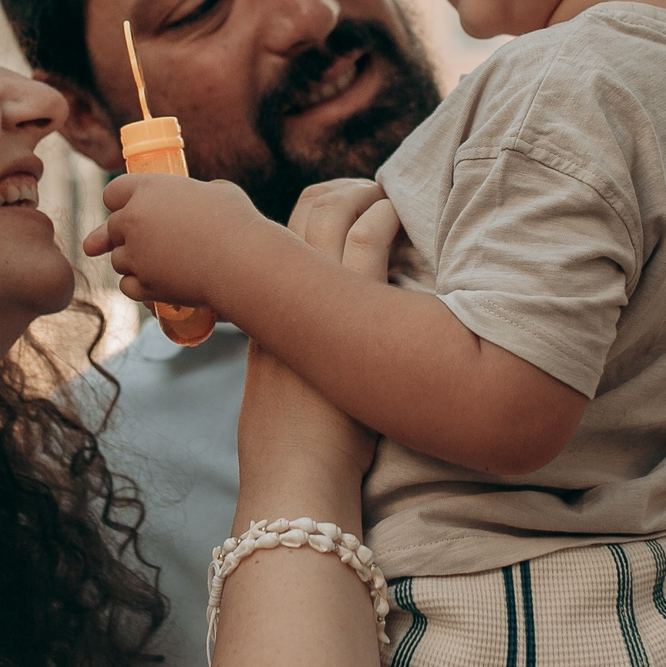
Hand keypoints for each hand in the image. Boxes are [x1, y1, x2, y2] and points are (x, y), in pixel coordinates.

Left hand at [82, 172, 272, 307]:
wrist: (242, 262)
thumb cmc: (236, 222)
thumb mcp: (218, 192)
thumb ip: (196, 193)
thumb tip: (198, 200)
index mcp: (148, 190)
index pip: (113, 193)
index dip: (119, 202)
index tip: (124, 209)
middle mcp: (133, 220)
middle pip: (112, 228)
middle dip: (125, 234)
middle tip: (145, 241)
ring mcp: (136, 255)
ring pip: (118, 260)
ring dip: (132, 262)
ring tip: (159, 263)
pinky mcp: (143, 284)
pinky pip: (128, 286)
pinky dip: (139, 286)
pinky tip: (154, 283)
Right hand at [233, 180, 398, 503]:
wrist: (295, 475)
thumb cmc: (293, 454)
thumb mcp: (279, 398)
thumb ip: (292, 370)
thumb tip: (310, 368)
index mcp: (266, 317)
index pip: (275, 243)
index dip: (306, 218)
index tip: (333, 209)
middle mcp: (281, 300)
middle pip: (299, 218)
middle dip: (334, 194)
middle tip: (367, 190)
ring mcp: (311, 300)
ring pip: (329, 217)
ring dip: (362, 196)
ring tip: (388, 194)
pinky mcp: (348, 312)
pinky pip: (365, 244)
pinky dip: (383, 219)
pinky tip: (399, 215)